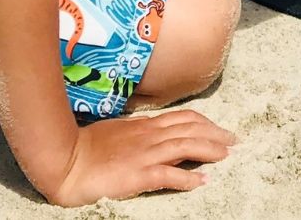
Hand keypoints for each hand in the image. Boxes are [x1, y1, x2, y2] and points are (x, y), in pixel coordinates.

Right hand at [43, 109, 234, 206]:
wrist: (66, 159)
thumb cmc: (87, 146)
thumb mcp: (119, 132)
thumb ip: (139, 131)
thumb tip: (155, 132)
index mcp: (145, 125)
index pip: (184, 118)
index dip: (206, 122)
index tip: (221, 129)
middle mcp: (150, 135)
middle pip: (191, 129)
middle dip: (216, 134)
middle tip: (234, 141)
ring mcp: (145, 154)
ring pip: (186, 146)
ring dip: (210, 150)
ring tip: (227, 156)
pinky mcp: (138, 174)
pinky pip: (169, 174)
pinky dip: (188, 177)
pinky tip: (202, 181)